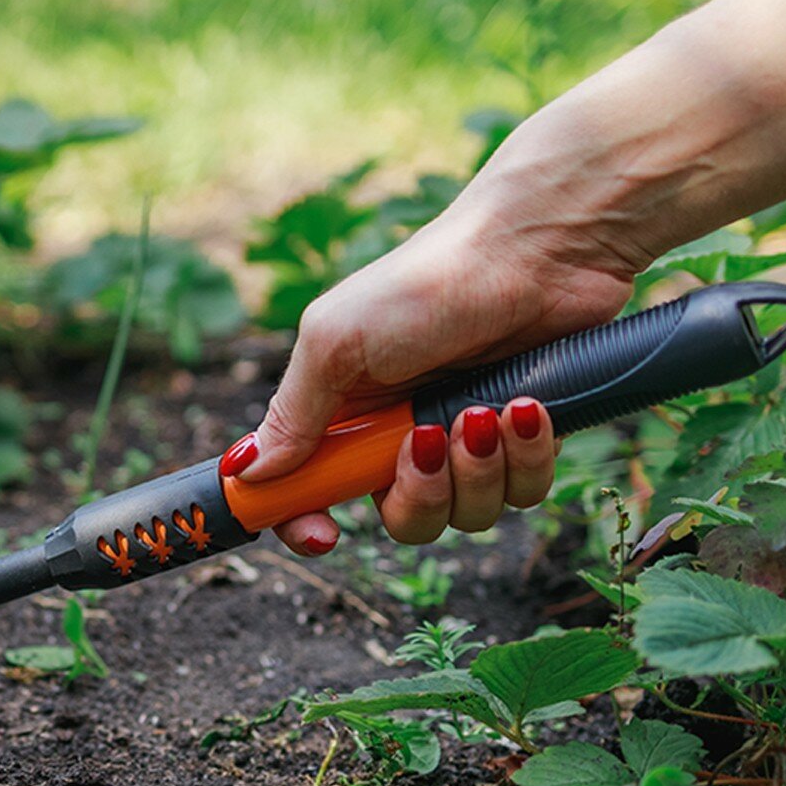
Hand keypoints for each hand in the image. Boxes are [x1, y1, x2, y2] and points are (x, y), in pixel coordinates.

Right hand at [228, 162, 635, 555]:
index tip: (326, 534)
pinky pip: (522, 494)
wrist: (538, 250)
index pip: (308, 492)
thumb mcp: (338, 342)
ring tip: (485, 409)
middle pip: (400, 520)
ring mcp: (463, 441)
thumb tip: (247, 471)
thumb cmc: (426, 284)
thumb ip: (293, 414)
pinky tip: (526, 406)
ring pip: (467, 516)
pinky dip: (526, 457)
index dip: (307, 522)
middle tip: (430, 437)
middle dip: (420, 494)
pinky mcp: (523, 440)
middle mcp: (399, 435)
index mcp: (343, 412)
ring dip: (478, 471)